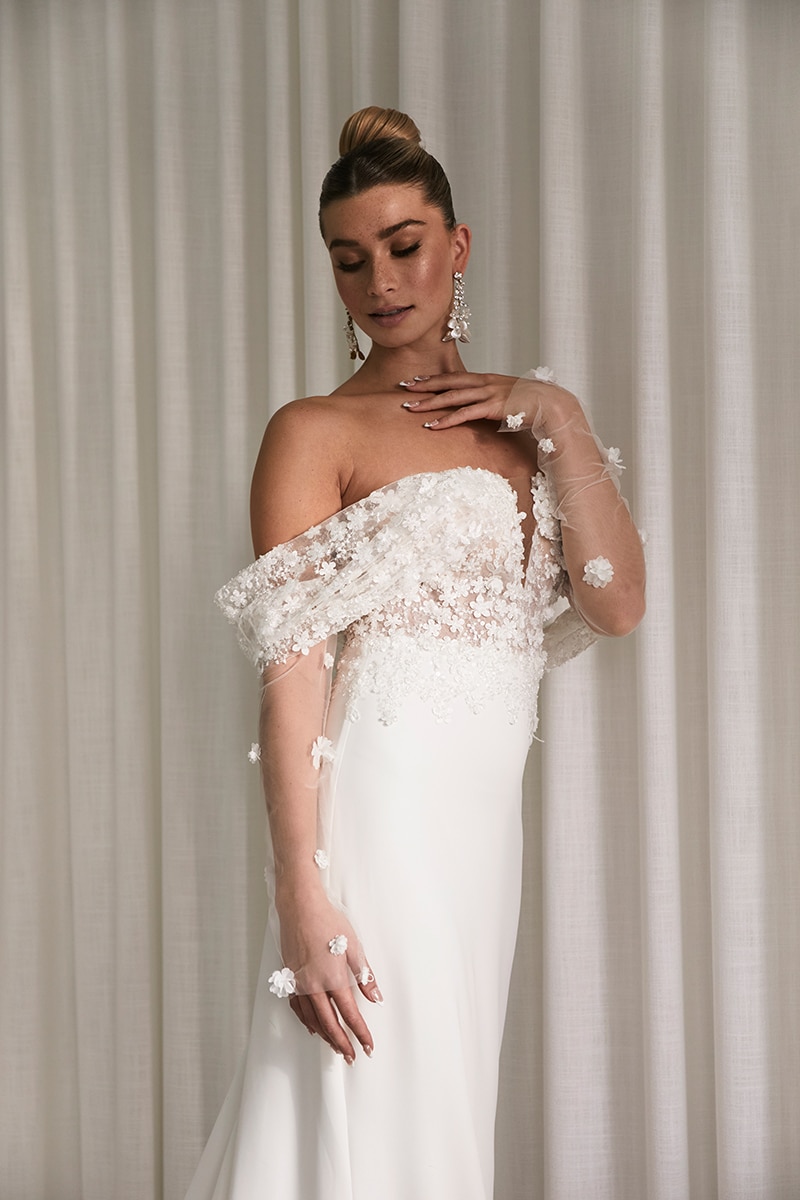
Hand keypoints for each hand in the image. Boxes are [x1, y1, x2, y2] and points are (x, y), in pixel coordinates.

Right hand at [276, 891, 380, 1061]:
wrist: (299, 907)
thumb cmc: (328, 921)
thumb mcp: (354, 946)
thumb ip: (365, 975)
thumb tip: (376, 997)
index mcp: (333, 979)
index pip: (351, 1014)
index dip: (361, 1033)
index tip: (368, 1046)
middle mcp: (314, 986)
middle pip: (330, 1023)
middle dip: (342, 1043)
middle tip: (351, 1056)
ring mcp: (299, 983)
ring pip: (312, 1019)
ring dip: (324, 1036)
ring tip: (335, 1046)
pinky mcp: (289, 977)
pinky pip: (297, 1007)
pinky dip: (306, 1020)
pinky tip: (312, 1026)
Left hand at [399, 371, 576, 433]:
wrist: (554, 404)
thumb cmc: (534, 405)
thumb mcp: (510, 400)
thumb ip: (494, 403)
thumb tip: (483, 411)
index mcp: (488, 379)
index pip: (455, 377)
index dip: (434, 379)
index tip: (416, 381)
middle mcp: (485, 382)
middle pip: (448, 383)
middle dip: (424, 386)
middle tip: (402, 388)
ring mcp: (489, 393)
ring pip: (452, 397)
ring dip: (429, 403)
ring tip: (409, 409)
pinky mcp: (493, 407)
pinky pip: (465, 414)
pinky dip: (447, 420)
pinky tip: (432, 426)